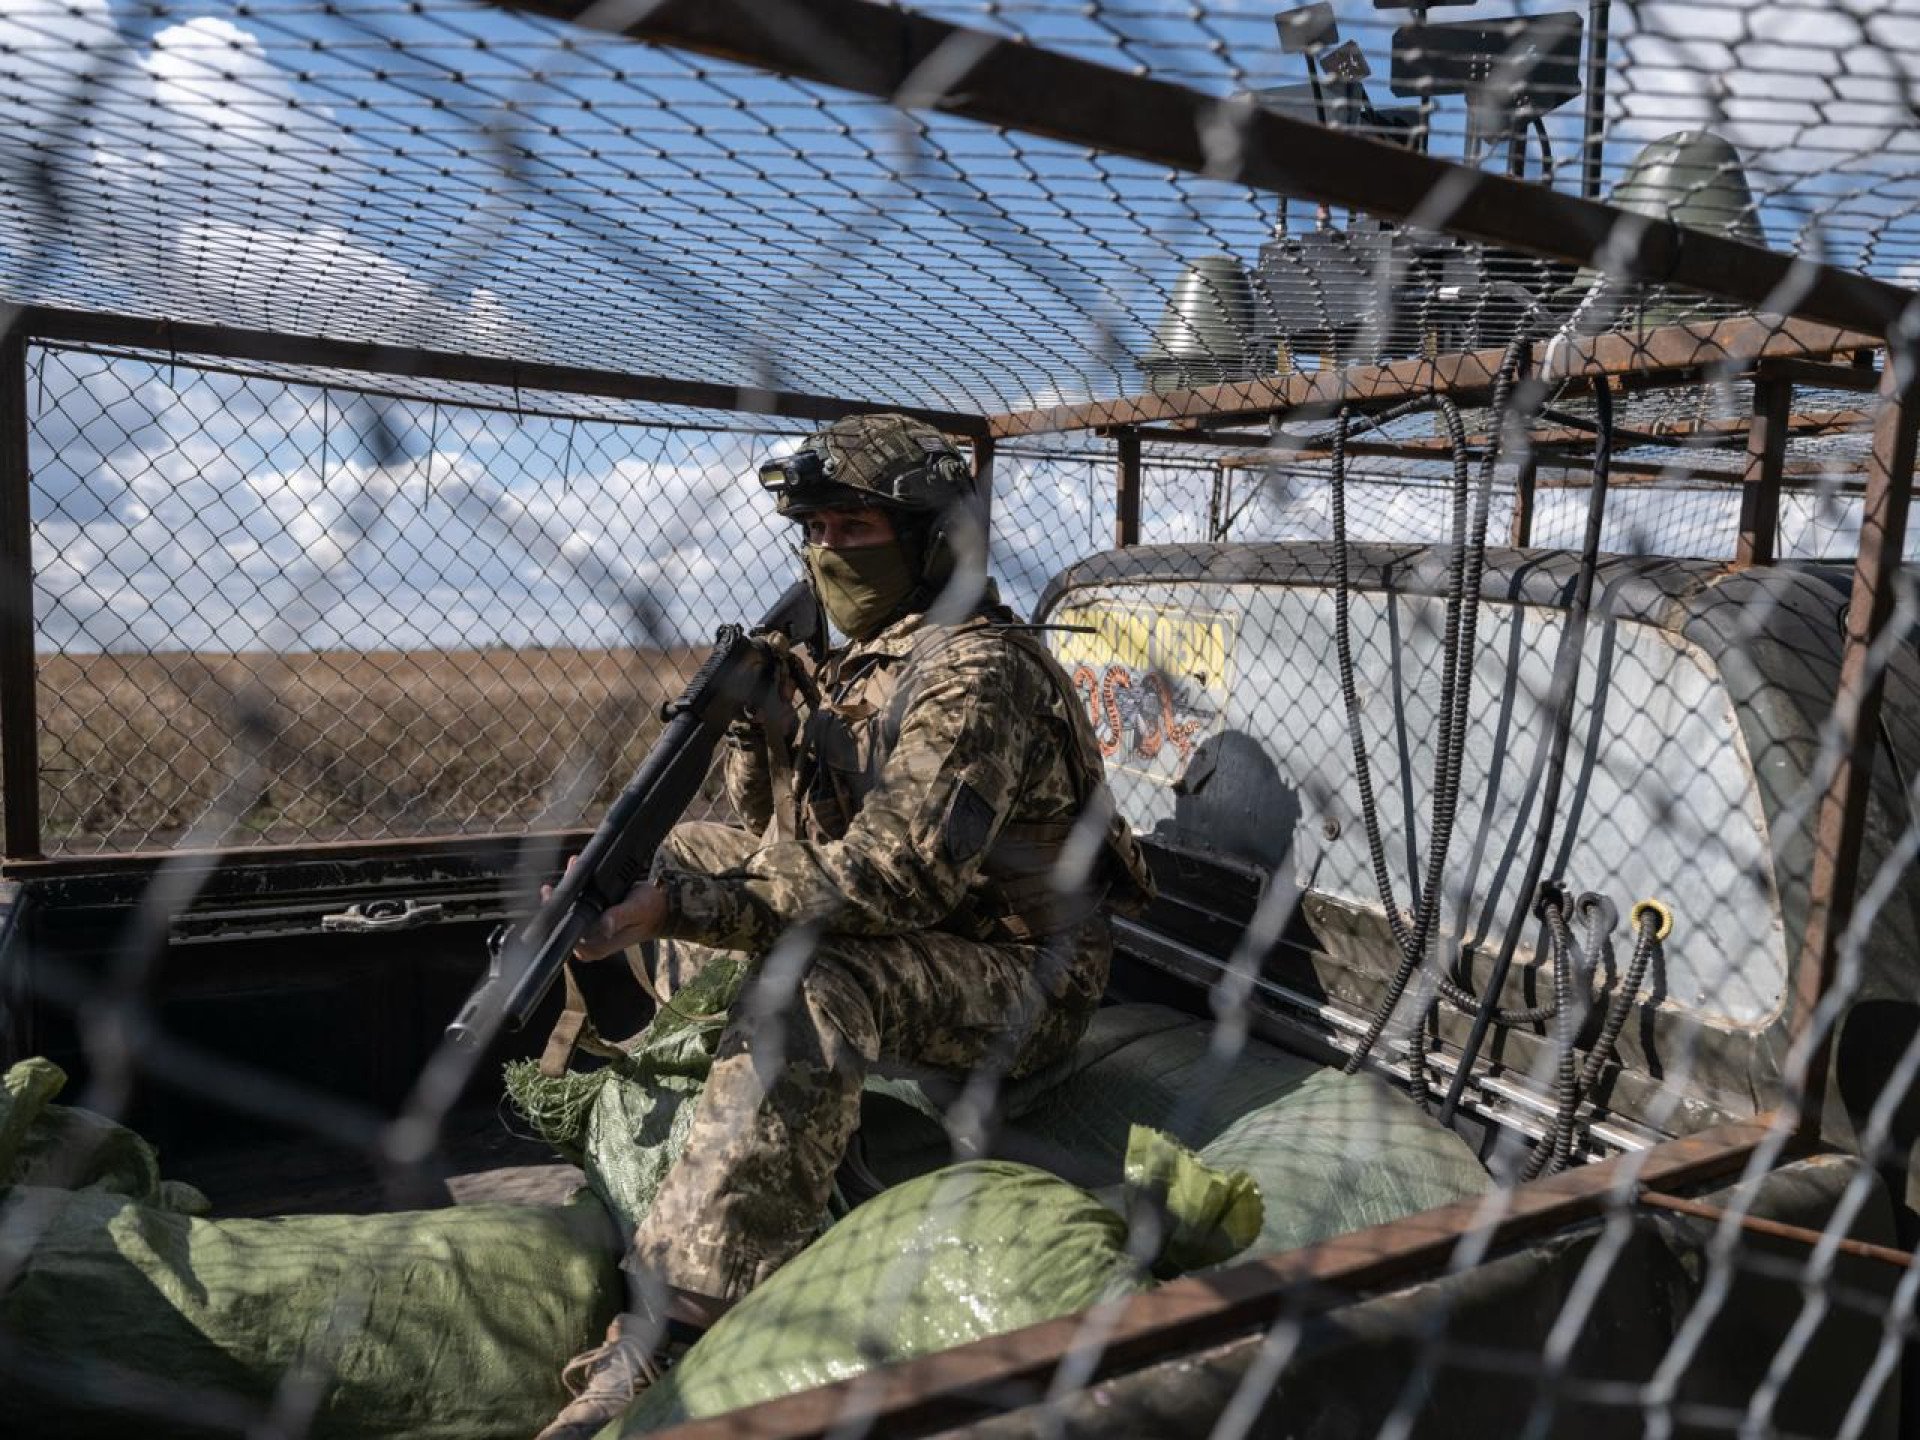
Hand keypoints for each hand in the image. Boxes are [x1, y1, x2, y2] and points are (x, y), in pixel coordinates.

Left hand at [543, 860, 669, 961]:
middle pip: (564, 924)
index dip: (556, 917)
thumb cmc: (650, 910)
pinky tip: (573, 874)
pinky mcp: (591, 923)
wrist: (661, 910)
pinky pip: (576, 908)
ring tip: (570, 867)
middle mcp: (591, 943)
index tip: (552, 896)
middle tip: (557, 880)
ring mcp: (590, 934)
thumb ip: (620, 917)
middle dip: (559, 899)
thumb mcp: (637, 909)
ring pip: (568, 914)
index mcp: (599, 946)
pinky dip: (573, 891)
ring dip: (566, 892)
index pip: (568, 936)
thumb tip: (605, 926)